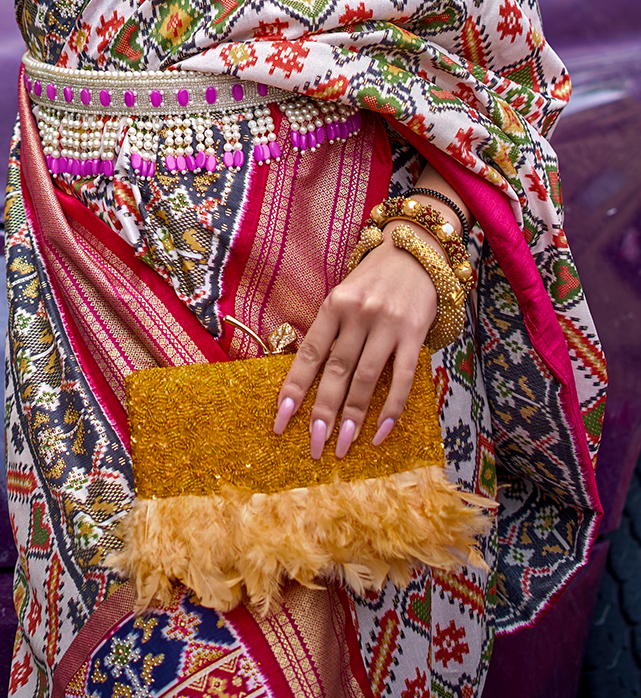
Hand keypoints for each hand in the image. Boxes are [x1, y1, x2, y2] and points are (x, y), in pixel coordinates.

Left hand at [272, 233, 438, 458]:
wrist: (416, 251)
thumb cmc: (373, 280)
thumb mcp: (343, 296)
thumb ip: (329, 330)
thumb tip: (309, 378)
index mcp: (332, 305)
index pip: (308, 354)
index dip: (294, 389)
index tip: (281, 420)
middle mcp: (357, 314)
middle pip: (335, 372)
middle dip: (322, 412)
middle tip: (313, 446)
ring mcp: (387, 325)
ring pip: (366, 379)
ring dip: (354, 417)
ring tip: (343, 446)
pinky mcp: (414, 334)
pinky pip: (403, 378)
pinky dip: (392, 408)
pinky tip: (380, 432)